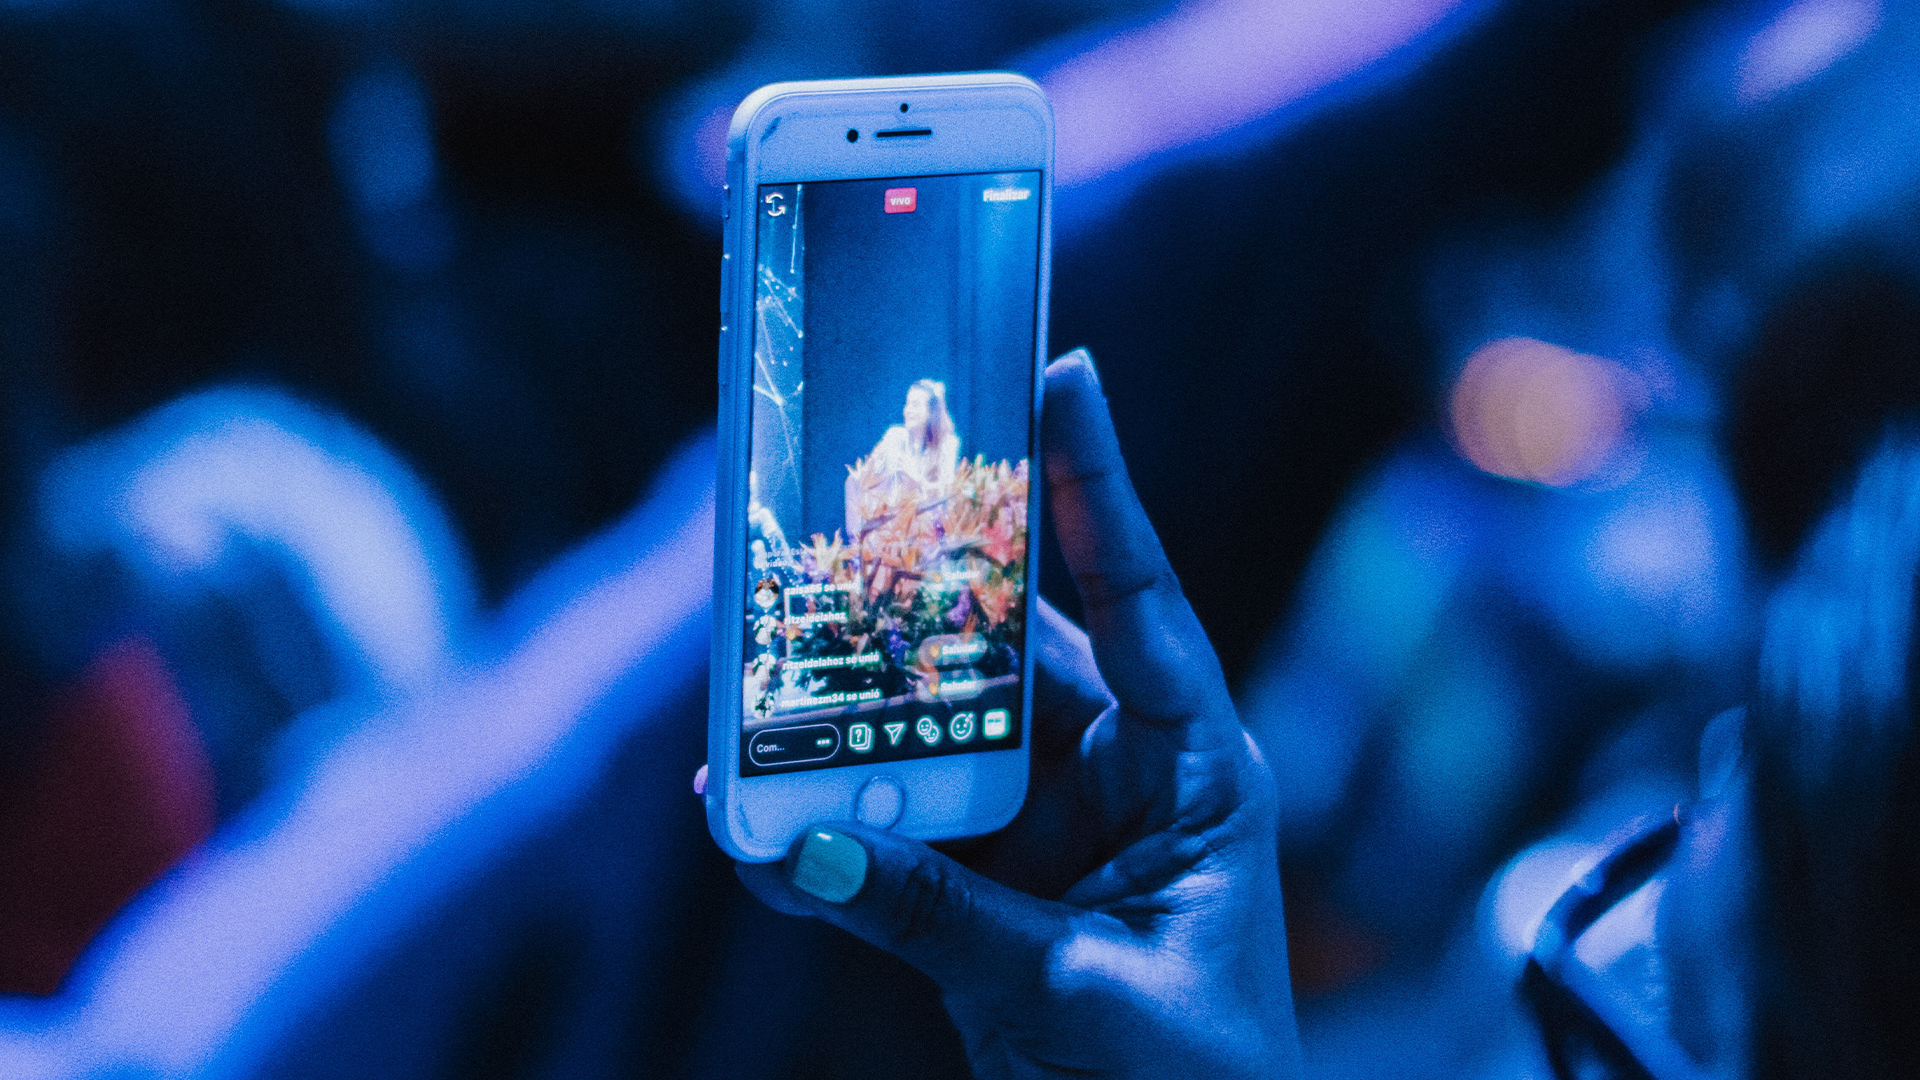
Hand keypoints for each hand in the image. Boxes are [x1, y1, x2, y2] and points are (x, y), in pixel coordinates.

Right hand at [735, 351, 1302, 1079]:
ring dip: (850, 713)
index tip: (1064, 371)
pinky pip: (884, 834)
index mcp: (1194, 767)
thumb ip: (941, 918)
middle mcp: (1116, 774)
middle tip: (856, 488)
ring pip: (929, 732)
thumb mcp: (1082, 995)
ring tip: (762, 670)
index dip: (1099, 485)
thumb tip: (793, 845)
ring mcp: (1039, 827)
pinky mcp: (977, 891)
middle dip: (929, 583)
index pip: (1145, 598)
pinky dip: (819, 828)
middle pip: (1011, 646)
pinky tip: (747, 811)